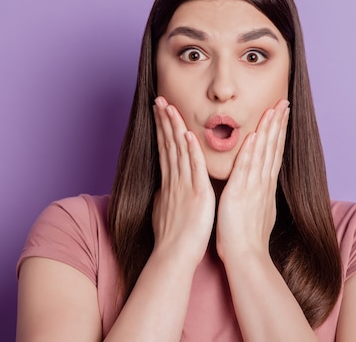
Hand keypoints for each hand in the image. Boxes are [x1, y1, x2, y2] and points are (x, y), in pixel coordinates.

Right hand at [152, 96, 215, 265]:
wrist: (174, 257)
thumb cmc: (172, 237)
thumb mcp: (165, 209)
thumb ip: (167, 194)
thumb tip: (165, 186)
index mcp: (170, 182)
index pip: (165, 149)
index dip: (162, 128)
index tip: (160, 111)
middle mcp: (175, 180)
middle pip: (168, 144)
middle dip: (163, 120)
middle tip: (159, 99)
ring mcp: (184, 186)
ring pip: (178, 151)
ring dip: (174, 128)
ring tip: (169, 107)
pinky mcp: (197, 195)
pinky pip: (193, 169)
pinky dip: (190, 151)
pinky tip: (186, 134)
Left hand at [216, 99, 289, 261]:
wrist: (247, 256)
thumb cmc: (247, 237)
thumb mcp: (257, 210)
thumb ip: (258, 193)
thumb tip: (261, 186)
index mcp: (264, 185)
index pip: (274, 152)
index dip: (278, 132)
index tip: (282, 114)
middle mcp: (263, 182)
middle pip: (273, 147)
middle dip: (279, 123)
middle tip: (284, 102)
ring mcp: (254, 187)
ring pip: (264, 152)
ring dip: (269, 129)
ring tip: (274, 109)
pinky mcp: (240, 193)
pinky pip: (247, 168)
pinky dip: (252, 151)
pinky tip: (256, 134)